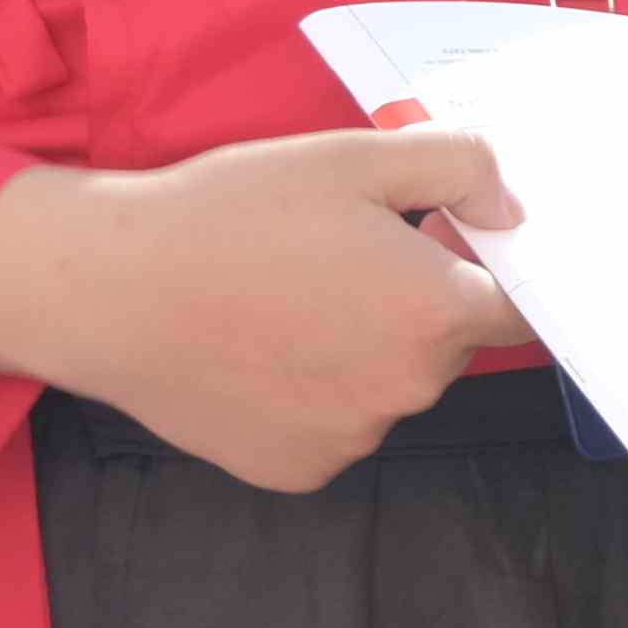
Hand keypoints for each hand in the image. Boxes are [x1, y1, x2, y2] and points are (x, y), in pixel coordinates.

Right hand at [0, 129, 534, 494]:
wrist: (111, 291)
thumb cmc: (230, 214)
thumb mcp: (352, 157)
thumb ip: (458, 168)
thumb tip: (510, 211)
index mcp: (432, 311)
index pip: (517, 307)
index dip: (492, 270)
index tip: (454, 244)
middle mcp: (407, 389)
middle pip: (445, 345)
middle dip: (413, 302)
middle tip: (338, 254)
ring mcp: (352, 437)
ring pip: (386, 386)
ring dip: (361, 350)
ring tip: (283, 299)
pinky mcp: (299, 470)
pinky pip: (332, 425)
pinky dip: (311, 394)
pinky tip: (258, 348)